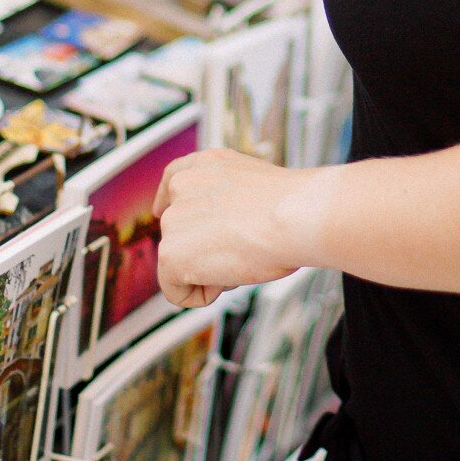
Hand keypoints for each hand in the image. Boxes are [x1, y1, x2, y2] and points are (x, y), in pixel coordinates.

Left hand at [152, 148, 305, 309]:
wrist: (295, 216)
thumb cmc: (292, 206)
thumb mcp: (254, 186)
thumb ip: (227, 199)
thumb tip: (227, 226)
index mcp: (203, 165)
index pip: (172, 182)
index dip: (169, 204)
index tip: (163, 213)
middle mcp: (182, 187)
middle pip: (179, 231)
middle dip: (206, 249)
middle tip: (242, 247)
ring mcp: (172, 220)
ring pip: (182, 263)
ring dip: (209, 271)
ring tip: (242, 256)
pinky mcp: (171, 254)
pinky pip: (177, 292)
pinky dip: (202, 295)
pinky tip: (228, 276)